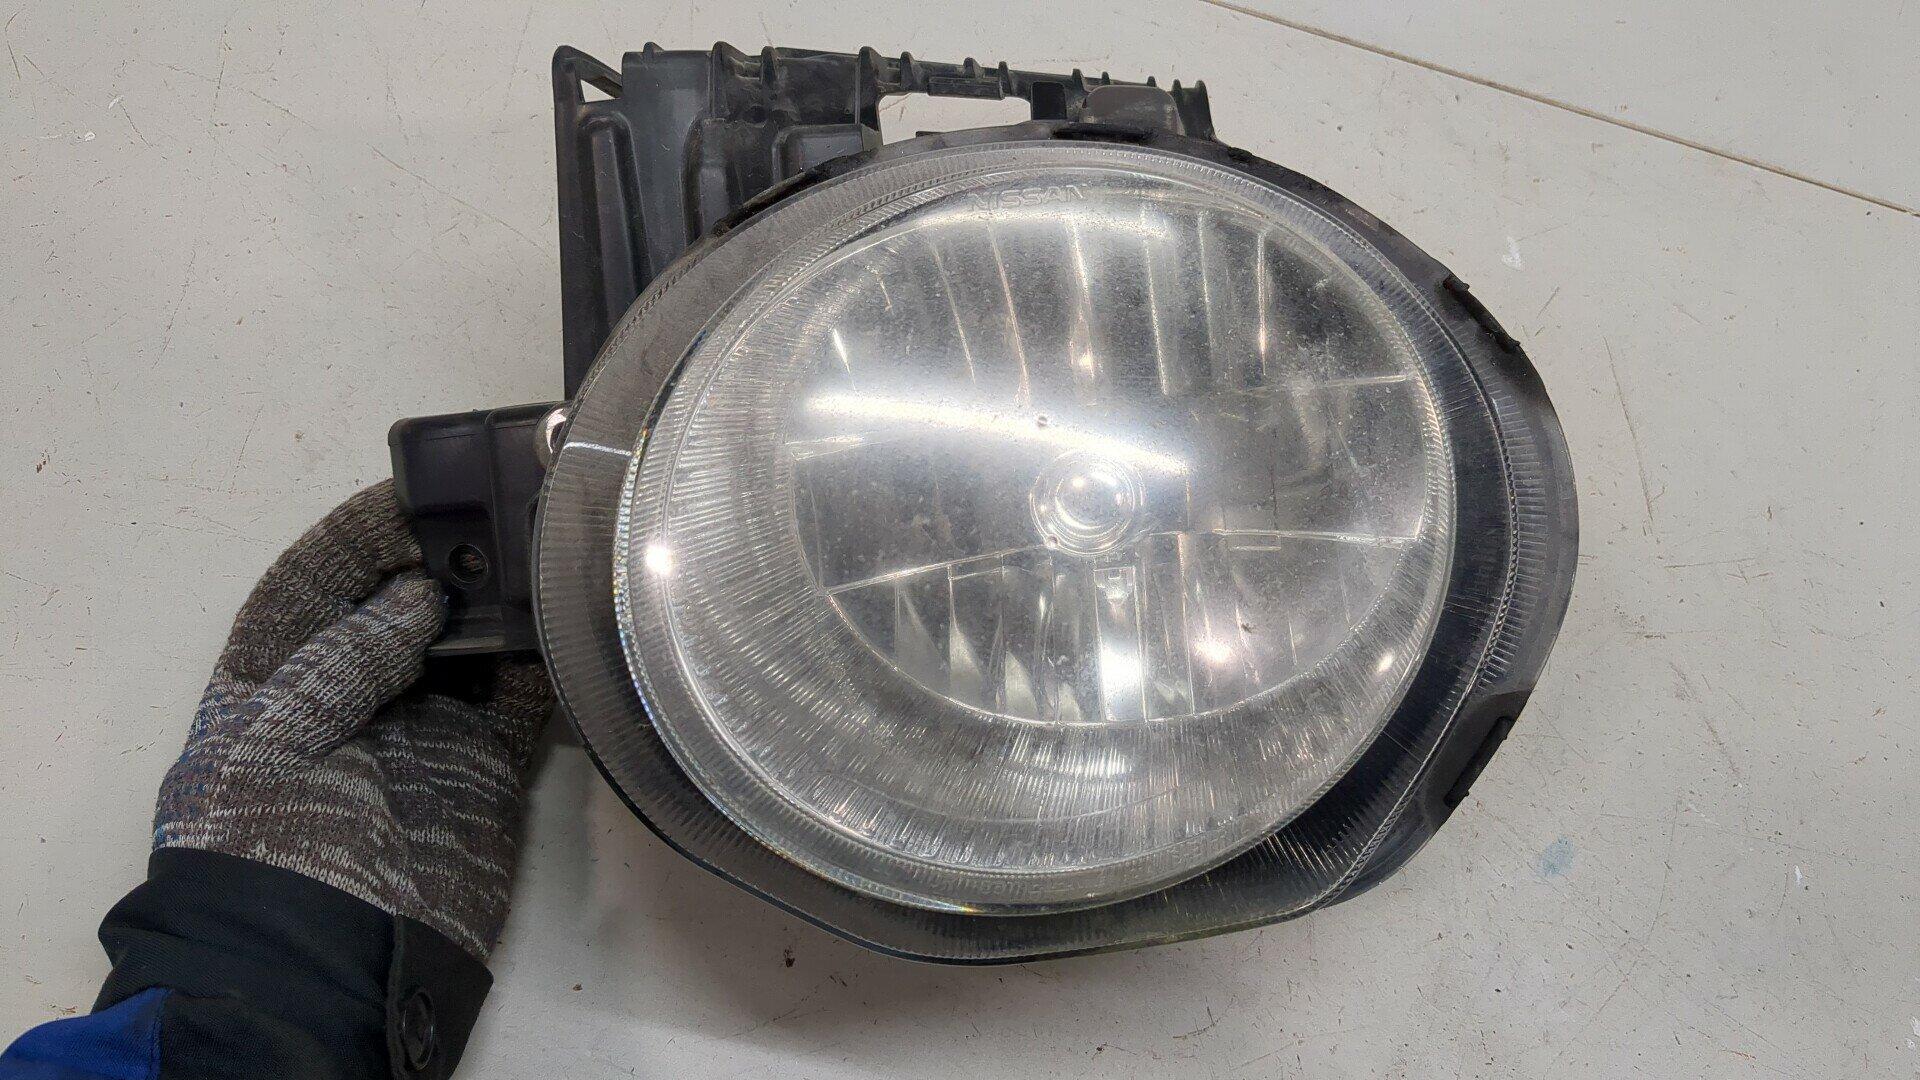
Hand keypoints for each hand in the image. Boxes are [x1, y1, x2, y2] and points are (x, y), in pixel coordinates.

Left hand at [153, 481, 552, 959]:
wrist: (323, 964)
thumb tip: (421, 592)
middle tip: (501, 513)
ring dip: (503, 604)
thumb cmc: (268, 841)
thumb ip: (346, 655)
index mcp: (278, 677)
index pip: (320, 579)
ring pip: (472, 645)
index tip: (420, 489)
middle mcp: (355, 693)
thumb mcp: (275, 735)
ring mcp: (425, 730)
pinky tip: (570, 623)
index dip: (364, 532)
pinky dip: (548, 664)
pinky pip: (524, 703)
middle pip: (405, 603)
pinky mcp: (485, 769)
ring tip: (543, 552)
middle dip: (448, 557)